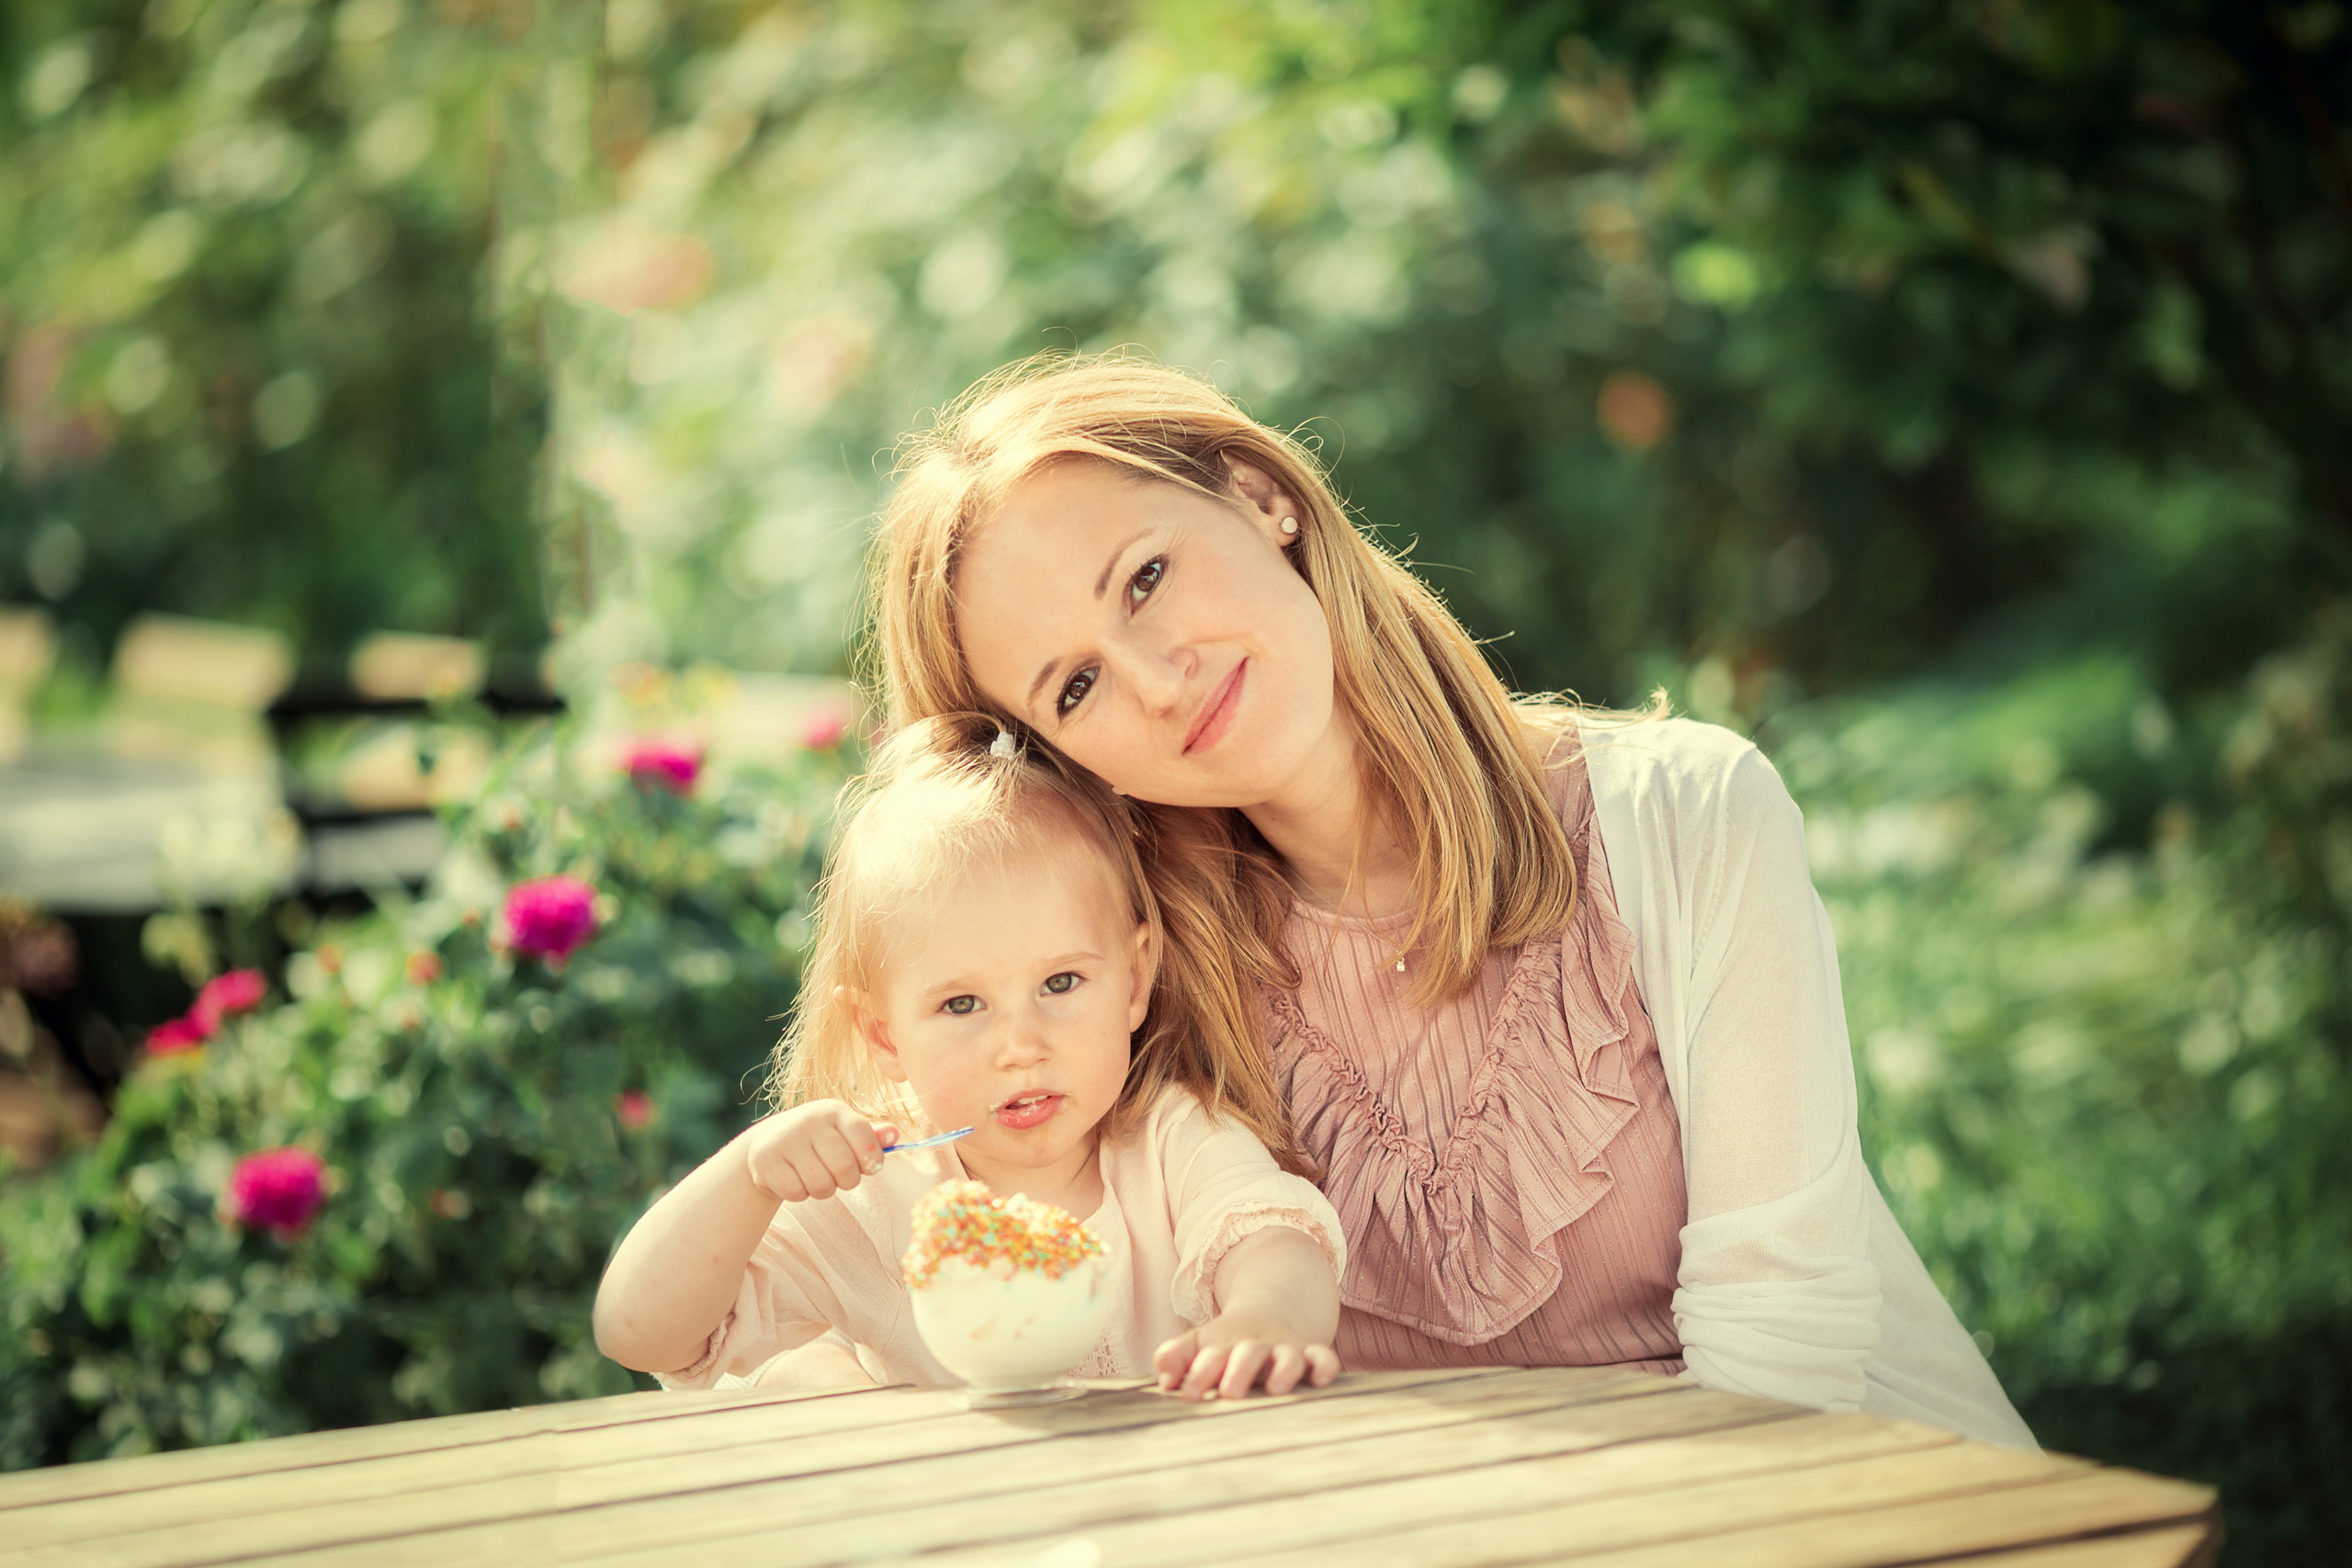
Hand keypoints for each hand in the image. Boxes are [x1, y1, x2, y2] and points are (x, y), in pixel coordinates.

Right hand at [740, 1101, 899, 1203]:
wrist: (767, 1143)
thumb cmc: (818, 1141)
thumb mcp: (844, 1133)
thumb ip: (871, 1137)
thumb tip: (895, 1135)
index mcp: (834, 1110)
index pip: (866, 1141)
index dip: (872, 1162)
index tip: (868, 1167)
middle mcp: (809, 1120)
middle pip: (845, 1169)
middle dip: (846, 1181)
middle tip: (837, 1176)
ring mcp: (785, 1139)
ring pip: (821, 1185)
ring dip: (823, 1190)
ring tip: (815, 1177)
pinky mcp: (766, 1161)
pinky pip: (796, 1193)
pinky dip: (800, 1194)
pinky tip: (794, 1179)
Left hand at [1152, 1306, 1340, 1400]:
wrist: (1269, 1314)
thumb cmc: (1226, 1343)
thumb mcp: (1197, 1344)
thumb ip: (1174, 1357)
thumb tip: (1164, 1381)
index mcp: (1224, 1345)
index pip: (1209, 1357)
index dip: (1198, 1374)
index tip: (1188, 1394)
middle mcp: (1255, 1346)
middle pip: (1248, 1354)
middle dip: (1239, 1371)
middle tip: (1230, 1392)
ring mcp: (1285, 1350)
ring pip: (1288, 1357)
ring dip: (1283, 1370)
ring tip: (1275, 1388)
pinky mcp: (1311, 1354)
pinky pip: (1324, 1358)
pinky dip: (1325, 1366)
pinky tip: (1322, 1381)